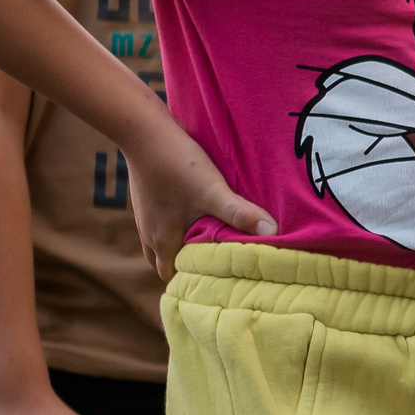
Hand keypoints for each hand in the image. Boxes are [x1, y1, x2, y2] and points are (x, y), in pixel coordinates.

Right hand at [122, 124, 276, 280]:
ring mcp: (145, 215)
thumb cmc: (174, 163)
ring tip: (208, 245)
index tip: (216, 286)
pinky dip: (177, 227)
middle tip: (216, 269)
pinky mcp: (148, 198)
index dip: (192, 284)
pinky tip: (196, 216)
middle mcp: (148, 232)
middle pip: (165, 263)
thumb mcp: (212, 191)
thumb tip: (273, 233)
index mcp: (161, 240)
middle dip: (187, 269)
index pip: (172, 277)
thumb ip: (240, 213)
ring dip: (181, 247)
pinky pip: (161, 222)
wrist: (141, 129)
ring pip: (161, 243)